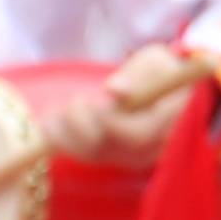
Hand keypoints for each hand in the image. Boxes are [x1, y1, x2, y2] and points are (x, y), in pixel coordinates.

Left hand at [42, 46, 201, 167]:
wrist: (169, 90)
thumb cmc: (164, 71)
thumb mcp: (158, 62)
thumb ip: (141, 74)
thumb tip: (114, 90)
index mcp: (169, 123)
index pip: (138, 134)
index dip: (109, 122)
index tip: (92, 101)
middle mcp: (153, 147)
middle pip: (112, 149)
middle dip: (82, 127)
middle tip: (75, 101)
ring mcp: (133, 156)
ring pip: (94, 155)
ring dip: (65, 135)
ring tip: (53, 113)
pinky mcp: (116, 158)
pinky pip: (86, 156)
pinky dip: (64, 141)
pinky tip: (51, 123)